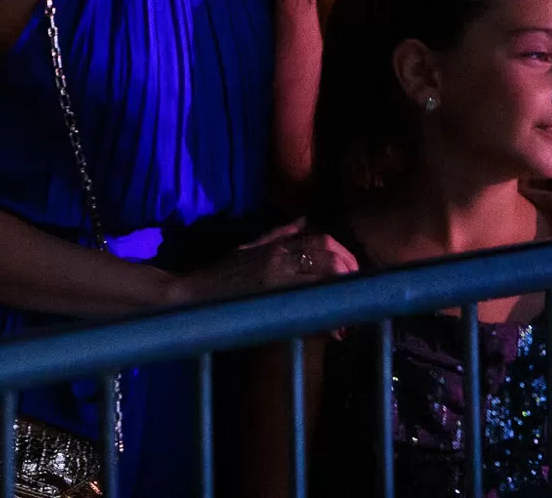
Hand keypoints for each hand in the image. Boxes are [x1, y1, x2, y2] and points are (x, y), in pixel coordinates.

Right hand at [169, 233, 356, 303]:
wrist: (195, 294)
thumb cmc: (224, 273)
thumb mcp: (251, 248)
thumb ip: (278, 235)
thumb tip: (305, 223)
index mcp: (276, 245)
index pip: (320, 239)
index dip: (342, 252)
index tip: (352, 268)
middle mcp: (279, 258)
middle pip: (327, 256)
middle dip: (348, 272)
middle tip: (356, 289)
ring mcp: (276, 280)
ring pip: (321, 279)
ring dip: (341, 294)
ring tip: (349, 310)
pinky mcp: (271, 302)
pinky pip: (307, 307)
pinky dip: (324, 317)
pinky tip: (334, 329)